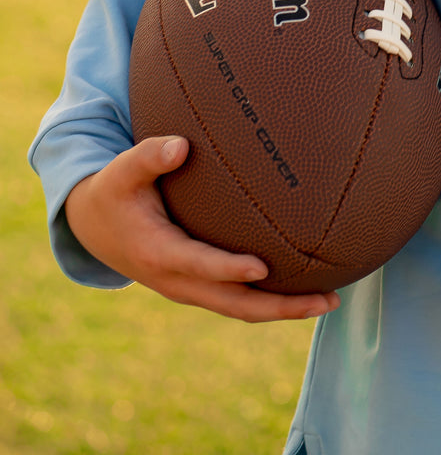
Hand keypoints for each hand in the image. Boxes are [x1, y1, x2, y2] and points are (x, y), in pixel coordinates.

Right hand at [64, 135, 339, 323]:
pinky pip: (239, 301)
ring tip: (331, 299)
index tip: (262, 268)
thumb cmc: (116, 191)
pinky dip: (271, 300)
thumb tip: (180, 145)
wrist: (95, 227)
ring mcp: (190, 288)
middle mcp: (177, 280)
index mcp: (158, 252)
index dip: (229, 269)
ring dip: (284, 309)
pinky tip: (307, 290)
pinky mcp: (200, 286)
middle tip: (326, 299)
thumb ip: (148, 156)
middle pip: (233, 303)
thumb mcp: (122, 172)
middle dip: (280, 306)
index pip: (199, 265)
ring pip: (241, 308)